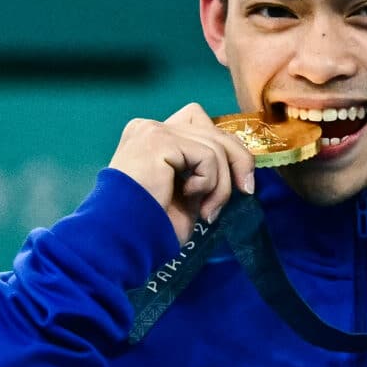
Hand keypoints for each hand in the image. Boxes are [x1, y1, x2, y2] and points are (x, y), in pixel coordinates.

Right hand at [108, 103, 254, 243]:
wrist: (121, 239)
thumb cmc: (150, 225)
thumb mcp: (187, 193)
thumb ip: (204, 172)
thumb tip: (239, 169)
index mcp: (152, 137)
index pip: (202, 127)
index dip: (227, 151)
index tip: (241, 183)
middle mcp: (150, 127)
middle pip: (213, 129)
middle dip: (237, 160)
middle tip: (246, 190)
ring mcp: (153, 130)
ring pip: (214, 145)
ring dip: (220, 184)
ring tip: (207, 211)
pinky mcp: (159, 140)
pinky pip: (206, 156)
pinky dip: (208, 182)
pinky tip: (189, 197)